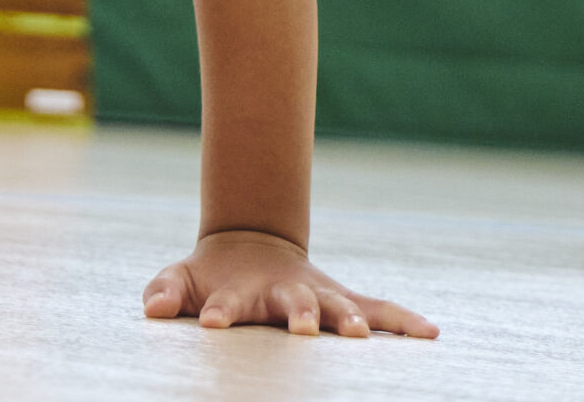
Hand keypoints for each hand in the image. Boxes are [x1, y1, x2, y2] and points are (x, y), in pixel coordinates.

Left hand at [142, 230, 434, 338]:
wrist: (251, 247)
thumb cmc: (213, 275)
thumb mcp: (182, 277)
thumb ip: (165, 289)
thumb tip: (152, 308)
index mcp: (243, 290)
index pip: (228, 301)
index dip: (220, 311)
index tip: (210, 322)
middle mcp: (286, 291)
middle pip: (293, 302)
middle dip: (298, 315)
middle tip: (300, 330)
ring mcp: (318, 295)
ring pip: (338, 305)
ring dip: (349, 320)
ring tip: (359, 336)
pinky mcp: (342, 302)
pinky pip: (379, 311)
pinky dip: (403, 322)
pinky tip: (431, 334)